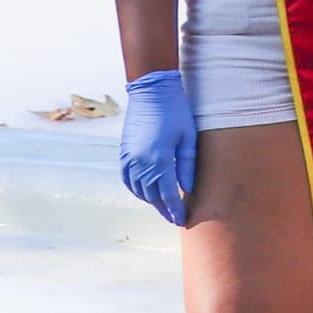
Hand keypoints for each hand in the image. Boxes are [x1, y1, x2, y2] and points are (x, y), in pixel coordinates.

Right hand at [121, 70, 196, 226]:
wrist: (151, 92)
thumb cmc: (176, 111)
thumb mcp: (188, 137)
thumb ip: (187, 165)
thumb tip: (188, 189)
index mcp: (159, 159)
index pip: (167, 194)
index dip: (174, 209)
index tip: (182, 221)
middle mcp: (141, 162)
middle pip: (152, 195)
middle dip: (164, 208)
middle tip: (175, 218)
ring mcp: (129, 158)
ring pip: (139, 189)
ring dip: (151, 200)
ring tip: (165, 207)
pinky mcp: (124, 153)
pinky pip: (128, 179)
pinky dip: (137, 189)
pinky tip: (147, 192)